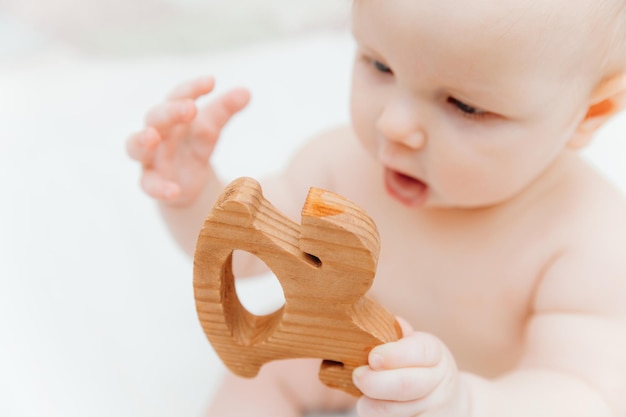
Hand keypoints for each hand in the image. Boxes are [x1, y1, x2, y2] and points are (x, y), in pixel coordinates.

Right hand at [126, 76, 249, 206]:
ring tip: (152, 137)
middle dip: (171, 112)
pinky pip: (148, 185)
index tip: (211, 82)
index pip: (177, 95)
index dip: (192, 88)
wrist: (187, 180)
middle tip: (191, 108)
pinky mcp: (150, 182)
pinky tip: (174, 191)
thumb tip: (246, 92)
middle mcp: (156, 132)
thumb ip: (226, 109)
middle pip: (155, 117)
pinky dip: (159, 188)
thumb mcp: (211, 127)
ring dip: (142, 140)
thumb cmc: (194, 144)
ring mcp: (150, 158)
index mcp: (171, 114)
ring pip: (135, 147)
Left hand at [353, 319, 467, 416]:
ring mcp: (437, 410)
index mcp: (435, 354)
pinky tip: (376, 408)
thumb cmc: (420, 368)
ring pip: (395, 412)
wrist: (449, 404)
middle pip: (405, 385)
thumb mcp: (413, 347)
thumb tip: (371, 319)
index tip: (372, 357)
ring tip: (364, 396)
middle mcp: (440, 382)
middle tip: (357, 376)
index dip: (393, 355)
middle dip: (374, 382)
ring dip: (371, 404)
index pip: (419, 351)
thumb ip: (394, 335)